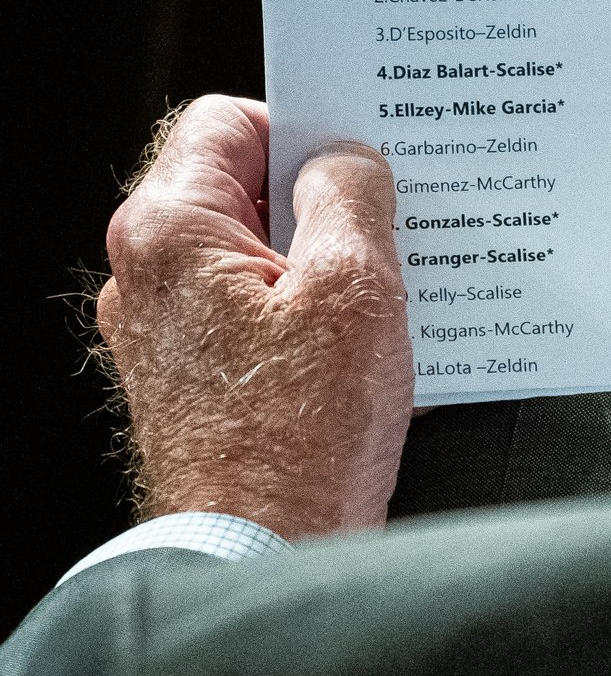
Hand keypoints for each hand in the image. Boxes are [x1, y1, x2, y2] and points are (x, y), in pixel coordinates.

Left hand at [96, 96, 412, 536]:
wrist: (260, 554)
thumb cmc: (300, 438)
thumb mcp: (355, 288)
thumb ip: (352, 197)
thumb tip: (348, 161)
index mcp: (171, 230)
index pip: (229, 121)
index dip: (306, 128)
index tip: (364, 159)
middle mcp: (149, 276)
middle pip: (247, 190)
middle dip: (327, 202)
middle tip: (396, 229)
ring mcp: (168, 334)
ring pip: (261, 257)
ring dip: (331, 267)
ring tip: (393, 299)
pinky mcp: (198, 383)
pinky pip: (263, 318)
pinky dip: (318, 321)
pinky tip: (373, 351)